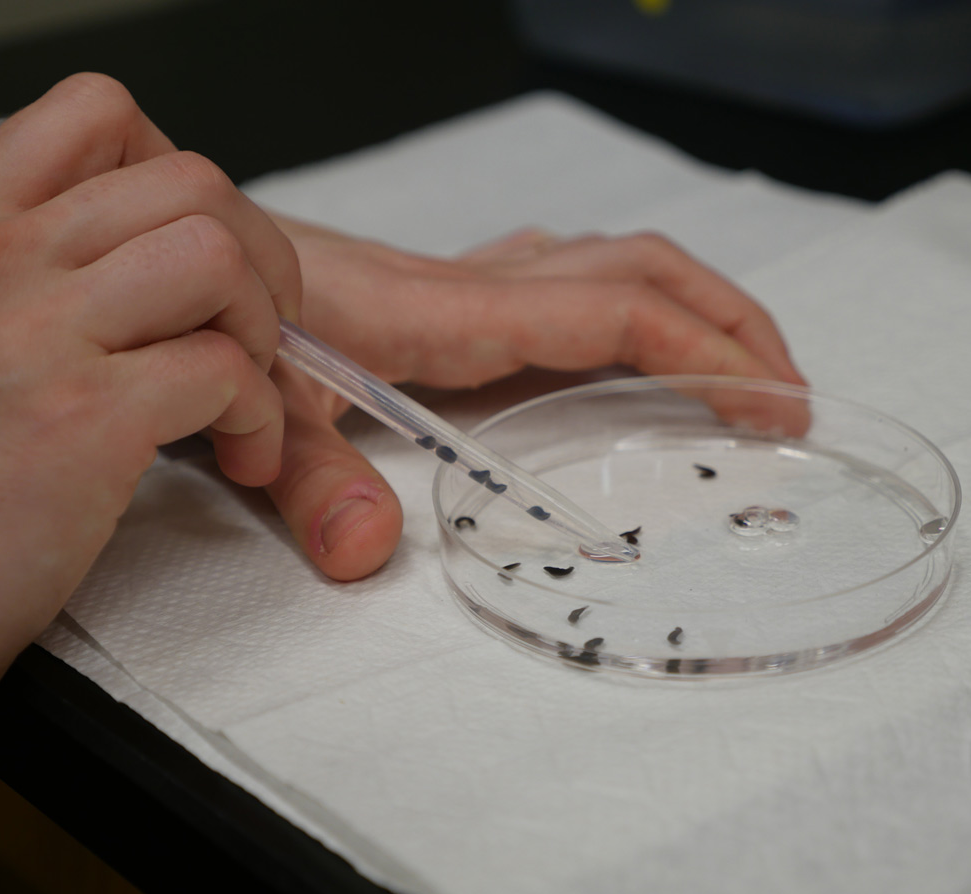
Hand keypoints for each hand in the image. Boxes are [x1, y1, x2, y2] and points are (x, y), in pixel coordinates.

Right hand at [0, 73, 299, 789]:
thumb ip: (15, 280)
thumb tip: (135, 263)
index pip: (99, 114)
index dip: (184, 182)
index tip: (199, 262)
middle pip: (192, 182)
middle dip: (259, 261)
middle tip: (258, 335)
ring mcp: (30, 332)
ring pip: (218, 255)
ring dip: (266, 328)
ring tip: (249, 398)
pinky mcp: (82, 417)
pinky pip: (231, 369)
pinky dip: (267, 417)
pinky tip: (243, 457)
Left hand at [237, 218, 806, 581]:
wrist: (185, 263)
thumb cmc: (219, 324)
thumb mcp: (256, 414)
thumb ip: (308, 482)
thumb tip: (370, 554)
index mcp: (450, 315)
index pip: (612, 311)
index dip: (706, 350)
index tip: (771, 405)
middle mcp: (472, 289)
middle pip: (636, 267)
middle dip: (729, 319)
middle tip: (785, 390)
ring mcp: (465, 287)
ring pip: (608, 262)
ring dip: (689, 301)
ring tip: (738, 364)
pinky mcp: (449, 296)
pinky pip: (564, 277)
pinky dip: (625, 300)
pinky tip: (628, 337)